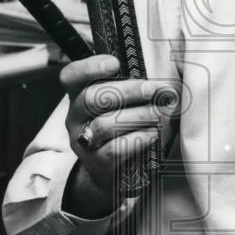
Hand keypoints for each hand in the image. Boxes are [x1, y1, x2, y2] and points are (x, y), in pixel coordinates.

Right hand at [60, 55, 175, 215]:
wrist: (113, 171)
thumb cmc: (122, 126)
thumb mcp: (121, 103)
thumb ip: (130, 86)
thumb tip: (162, 75)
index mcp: (79, 95)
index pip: (71, 76)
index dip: (89, 67)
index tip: (115, 63)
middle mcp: (75, 117)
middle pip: (91, 98)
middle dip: (127, 91)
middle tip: (153, 89)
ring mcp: (84, 141)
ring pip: (104, 124)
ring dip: (137, 115)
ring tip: (158, 113)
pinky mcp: (97, 163)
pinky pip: (115, 149)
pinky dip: (137, 138)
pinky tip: (153, 133)